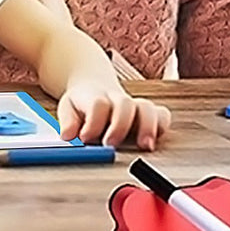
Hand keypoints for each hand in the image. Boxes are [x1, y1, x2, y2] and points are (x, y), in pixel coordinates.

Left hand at [56, 82, 170, 150]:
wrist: (94, 84)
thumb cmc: (82, 103)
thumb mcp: (68, 108)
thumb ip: (68, 122)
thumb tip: (68, 135)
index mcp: (96, 97)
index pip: (98, 104)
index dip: (93, 122)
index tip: (85, 138)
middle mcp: (118, 99)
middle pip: (125, 104)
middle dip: (120, 125)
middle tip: (110, 143)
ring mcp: (134, 106)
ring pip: (147, 108)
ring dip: (148, 127)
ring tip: (145, 146)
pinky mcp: (148, 113)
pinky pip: (162, 115)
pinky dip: (161, 126)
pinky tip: (154, 140)